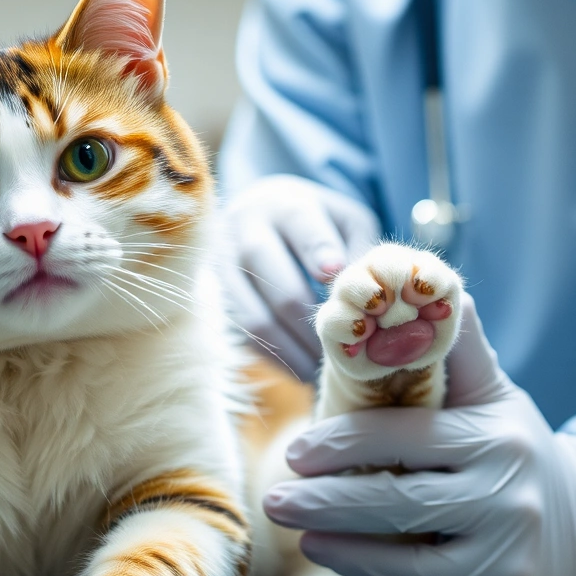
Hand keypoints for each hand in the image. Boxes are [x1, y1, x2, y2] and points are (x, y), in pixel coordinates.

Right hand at [222, 175, 380, 378]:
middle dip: (312, 322)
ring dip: (292, 349)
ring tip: (322, 370)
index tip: (334, 277)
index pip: (301, 225)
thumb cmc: (317, 222)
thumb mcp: (345, 220)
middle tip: (343, 347)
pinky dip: (274, 357)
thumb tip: (363, 292)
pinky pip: (242, 334)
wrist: (260, 214)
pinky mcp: (212, 296)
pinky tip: (300, 369)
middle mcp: (245, 232)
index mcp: (284, 205)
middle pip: (277, 283)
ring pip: (255, 318)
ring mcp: (222, 266)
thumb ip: (359, 247)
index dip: (318, 252)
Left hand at [263, 296, 575, 575]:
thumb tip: (419, 277)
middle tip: (274, 492)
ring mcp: (505, 535)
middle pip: (399, 490)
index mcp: (493, 428)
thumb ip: (453, 344)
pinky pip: (416, 575)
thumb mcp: (490, 391)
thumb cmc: (510, 448)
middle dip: (327, 493)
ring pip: (404, 532)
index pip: (406, 433)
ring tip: (284, 516)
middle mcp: (505, 481)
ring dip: (334, 527)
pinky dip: (363, 562)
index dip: (345, 442)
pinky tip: (319, 549)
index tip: (296, 450)